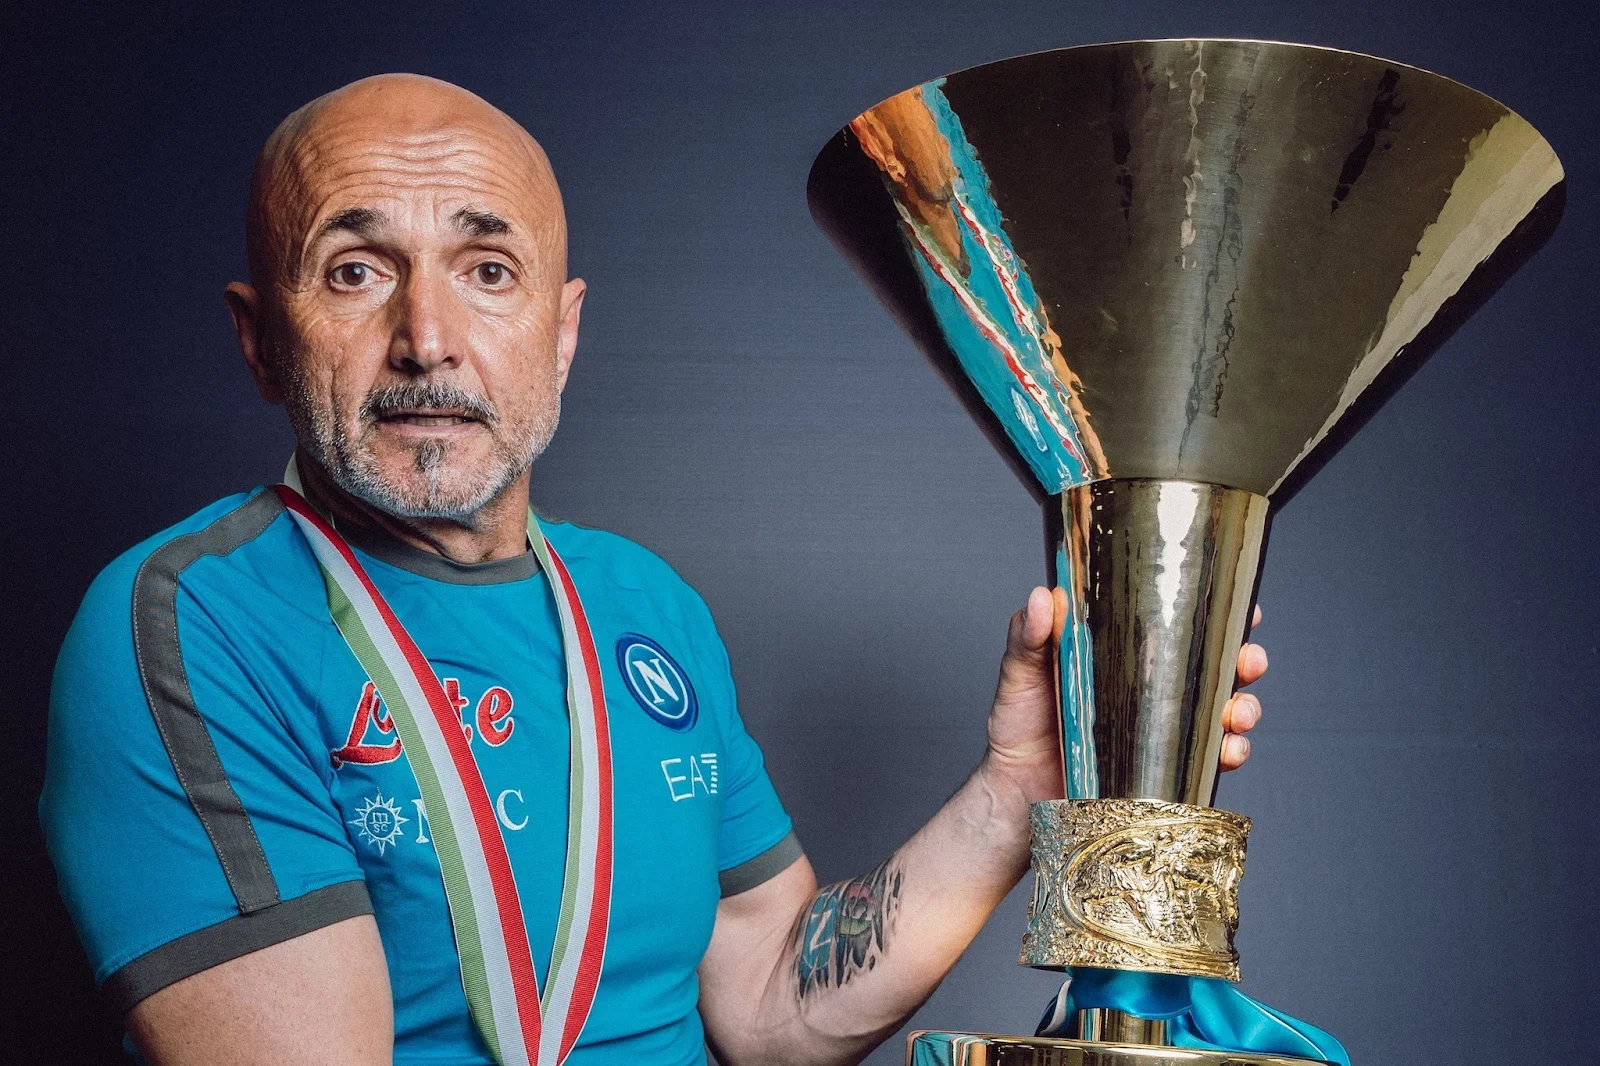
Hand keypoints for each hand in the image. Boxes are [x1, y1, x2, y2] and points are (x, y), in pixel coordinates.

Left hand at [982, 590, 1267, 803]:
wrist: (1015, 796)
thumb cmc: (1016, 728)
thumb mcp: (1019, 676)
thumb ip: (1028, 638)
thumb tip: (1040, 598)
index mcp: (1123, 657)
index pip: (1177, 625)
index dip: (1215, 614)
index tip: (1239, 607)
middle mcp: (1150, 691)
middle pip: (1214, 667)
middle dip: (1244, 661)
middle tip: (1249, 660)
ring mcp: (1160, 732)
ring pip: (1222, 713)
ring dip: (1244, 708)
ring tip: (1239, 713)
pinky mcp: (1162, 771)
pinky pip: (1208, 761)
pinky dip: (1228, 754)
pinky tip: (1228, 751)